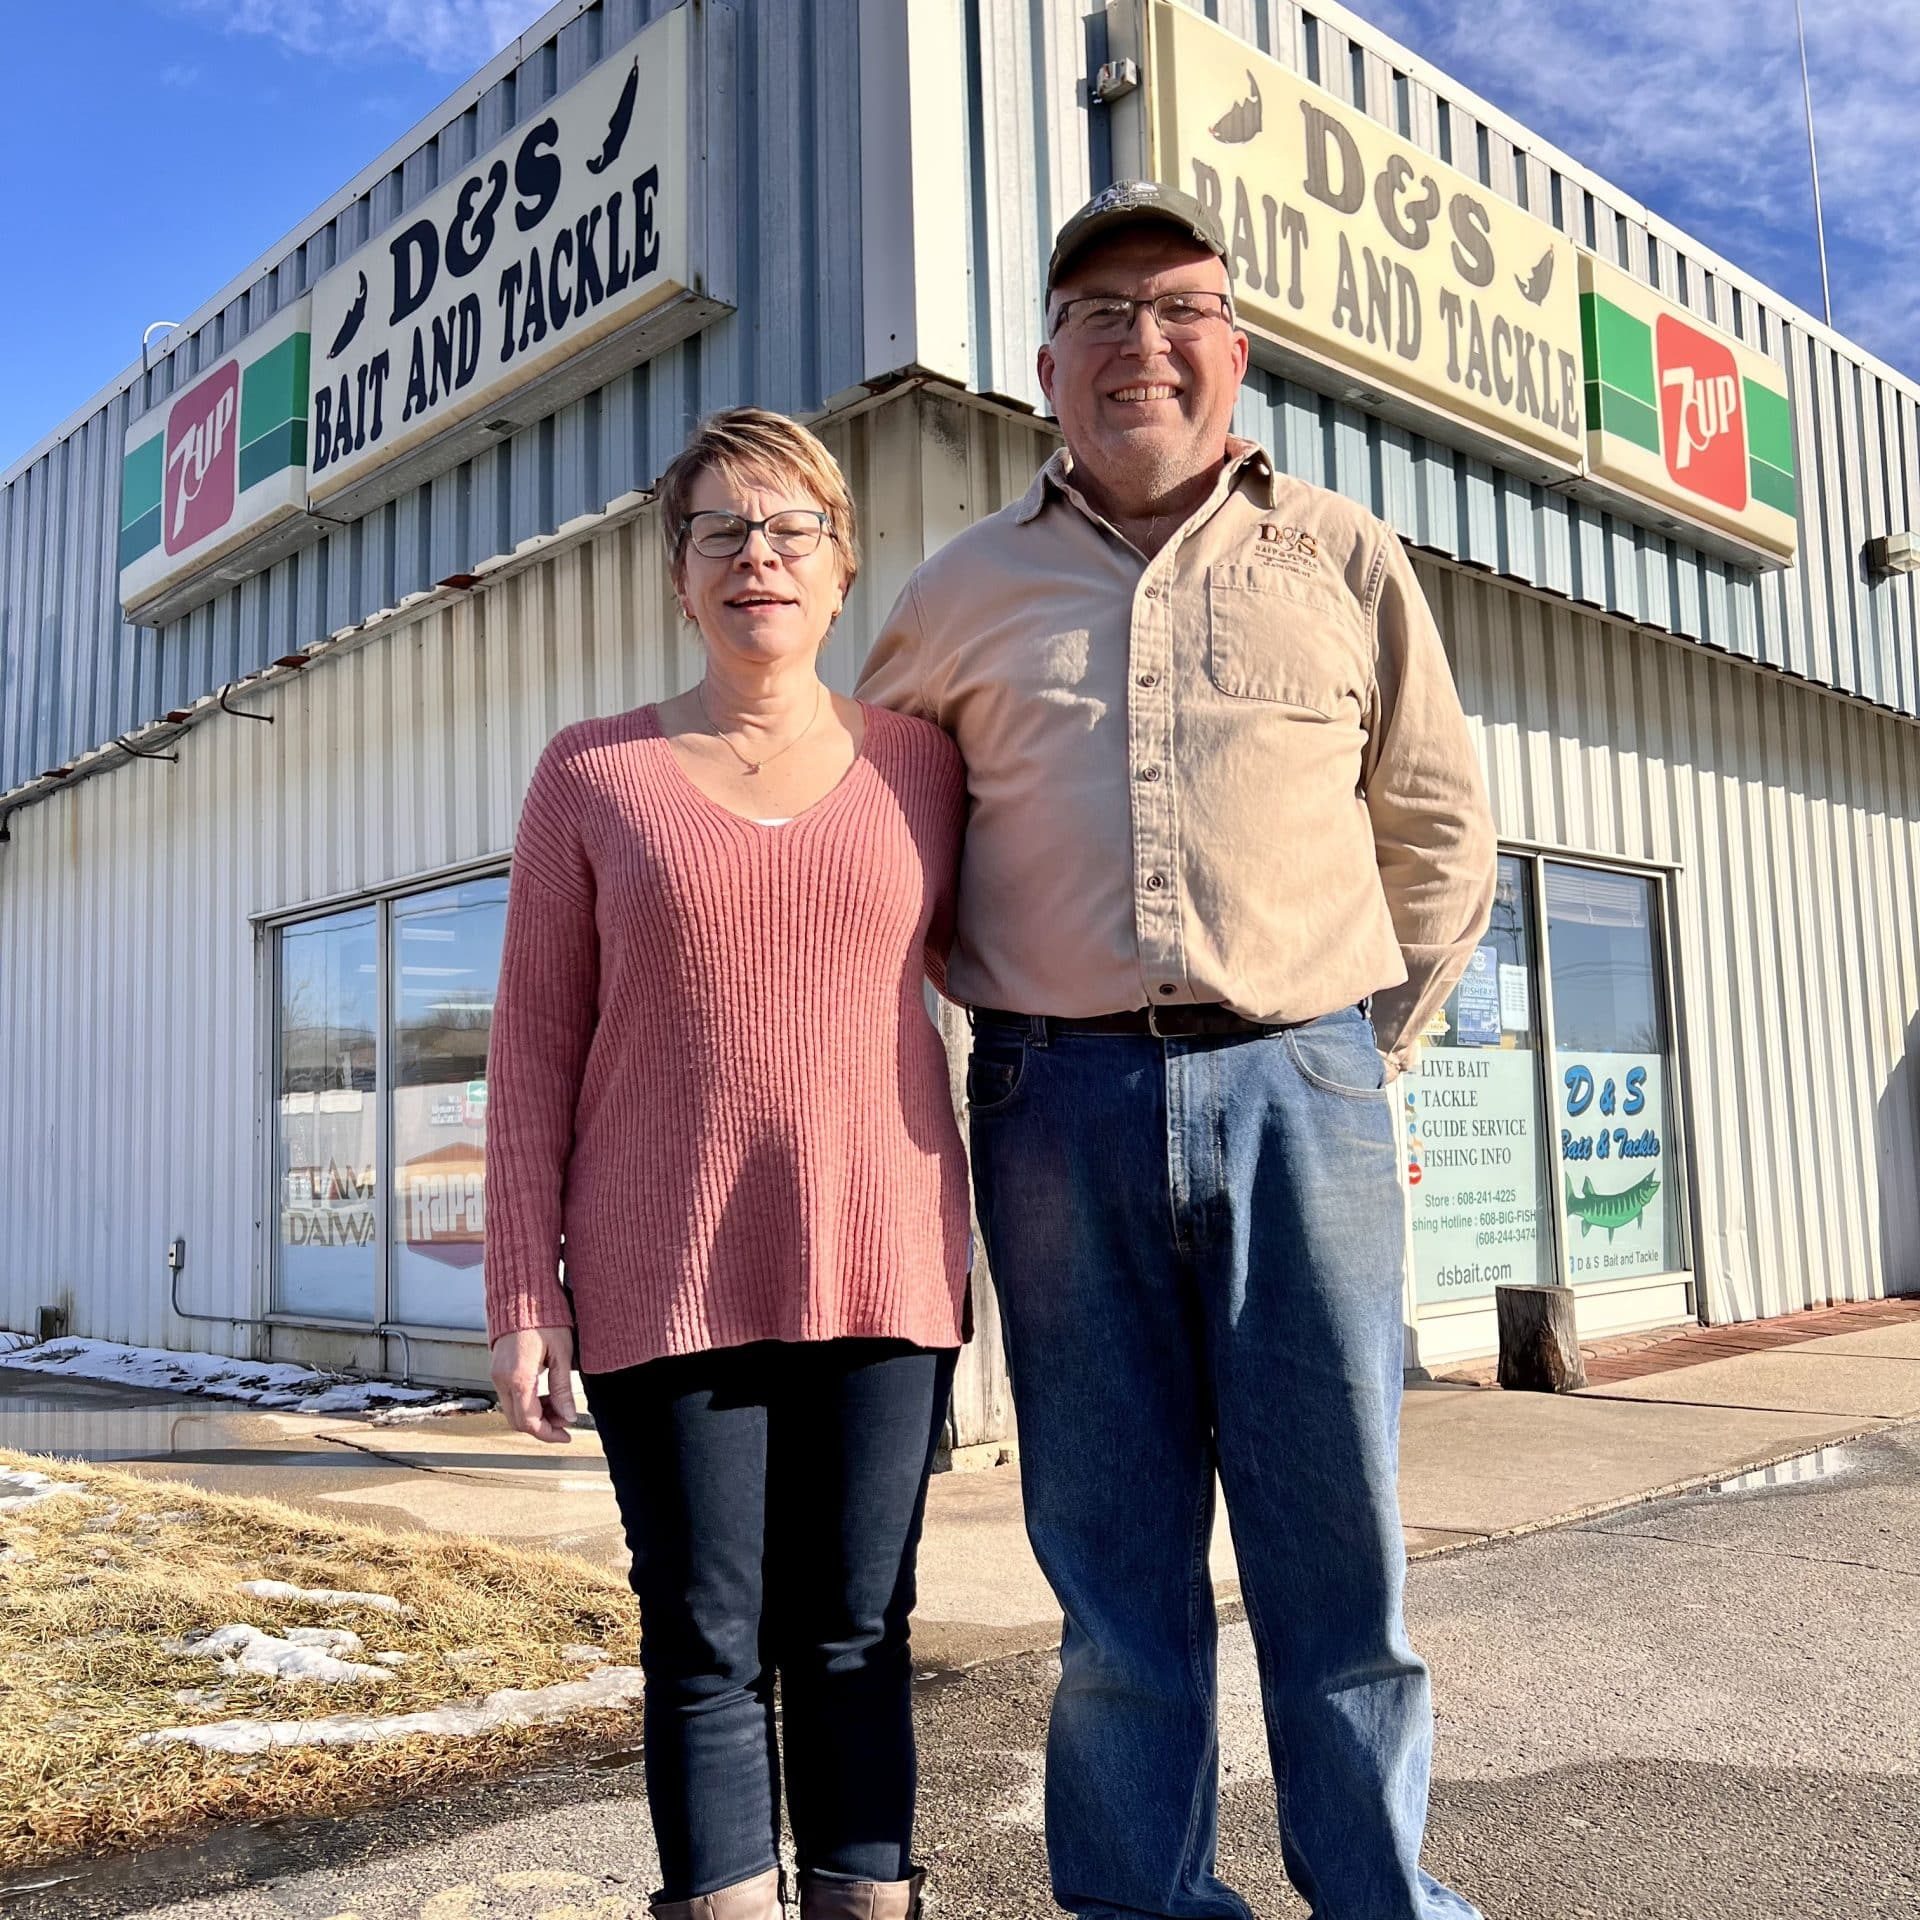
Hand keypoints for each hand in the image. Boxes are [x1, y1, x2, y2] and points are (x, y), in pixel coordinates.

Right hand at [489, 1326, 578, 1442]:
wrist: (522, 1294)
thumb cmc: (545, 1317)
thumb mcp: (562, 1353)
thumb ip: (562, 1388)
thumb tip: (568, 1416)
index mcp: (518, 1377)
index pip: (529, 1422)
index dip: (548, 1434)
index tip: (566, 1436)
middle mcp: (502, 1379)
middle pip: (518, 1421)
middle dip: (543, 1426)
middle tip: (566, 1420)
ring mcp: (496, 1374)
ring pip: (512, 1411)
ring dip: (535, 1415)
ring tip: (559, 1405)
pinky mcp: (497, 1369)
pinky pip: (509, 1397)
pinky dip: (527, 1403)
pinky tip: (545, 1395)